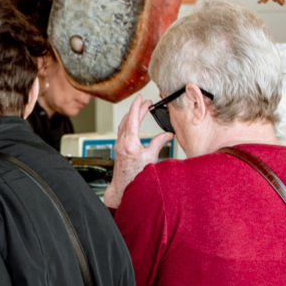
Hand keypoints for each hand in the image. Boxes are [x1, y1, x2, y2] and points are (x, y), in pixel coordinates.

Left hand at [104, 95, 173, 209]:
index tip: (140, 98)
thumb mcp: (151, 158)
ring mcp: (118, 145)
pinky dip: (128, 123)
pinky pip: (121, 130)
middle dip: (136, 109)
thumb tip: (168, 134)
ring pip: (123, 124)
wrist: (124, 187)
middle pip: (127, 119)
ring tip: (140, 109)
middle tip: (145, 102)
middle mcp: (121, 142)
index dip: (137, 106)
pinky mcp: (118, 148)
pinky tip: (133, 122)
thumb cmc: (137, 176)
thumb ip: (159, 143)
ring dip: (131, 115)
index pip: (132, 119)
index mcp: (130, 143)